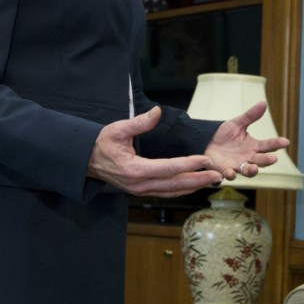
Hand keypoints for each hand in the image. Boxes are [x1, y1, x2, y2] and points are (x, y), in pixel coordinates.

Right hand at [87, 107, 221, 196]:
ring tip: (212, 179)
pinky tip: (195, 184)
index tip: (206, 159)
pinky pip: (166, 192)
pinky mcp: (142, 191)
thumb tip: (157, 112)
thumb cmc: (102, 143)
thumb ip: (139, 122)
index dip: (189, 164)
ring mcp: (141, 190)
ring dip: (193, 186)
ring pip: (172, 191)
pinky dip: (183, 189)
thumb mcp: (118, 129)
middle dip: (198, 179)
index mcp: (134, 169)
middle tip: (217, 174)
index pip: (168, 168)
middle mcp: (139, 184)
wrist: (86, 160)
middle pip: (175, 184)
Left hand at [203, 100, 289, 180]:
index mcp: (253, 146)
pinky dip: (230, 175)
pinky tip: (230, 172)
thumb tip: (263, 103)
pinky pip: (230, 175)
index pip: (268, 145)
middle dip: (267, 160)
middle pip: (261, 161)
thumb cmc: (224, 134)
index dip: (277, 144)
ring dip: (251, 171)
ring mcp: (238, 165)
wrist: (207, 142)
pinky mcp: (225, 170)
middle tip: (273, 159)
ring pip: (248, 171)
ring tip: (253, 168)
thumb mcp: (237, 123)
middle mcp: (248, 157)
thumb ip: (250, 116)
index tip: (285, 141)